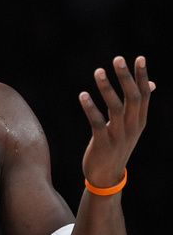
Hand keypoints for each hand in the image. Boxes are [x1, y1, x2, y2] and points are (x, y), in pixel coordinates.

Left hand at [79, 55, 153, 187]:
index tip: (139, 58)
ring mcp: (118, 135)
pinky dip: (90, 108)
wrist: (108, 177)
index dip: (142, 76)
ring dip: (107, 88)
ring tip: (98, 71)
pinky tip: (82, 95)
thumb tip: (152, 84)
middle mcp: (132, 126)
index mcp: (140, 120)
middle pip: (133, 98)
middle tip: (118, 58)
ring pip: (116, 108)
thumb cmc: (118, 146)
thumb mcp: (132, 127)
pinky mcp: (102, 143)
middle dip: (126, 77)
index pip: (144, 95)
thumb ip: (138, 106)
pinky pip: (97, 123)